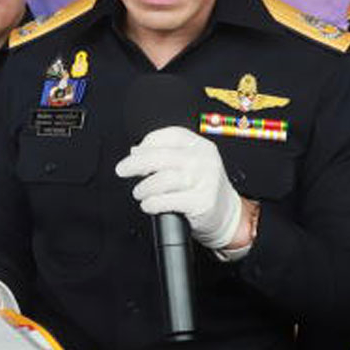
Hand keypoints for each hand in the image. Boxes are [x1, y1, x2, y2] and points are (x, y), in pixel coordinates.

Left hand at [115, 126, 247, 250]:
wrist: (226, 213)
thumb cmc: (202, 187)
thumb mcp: (190, 163)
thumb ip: (165, 154)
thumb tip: (136, 151)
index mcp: (199, 146)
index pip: (169, 135)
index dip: (146, 143)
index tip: (134, 154)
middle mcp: (204, 160)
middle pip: (161, 157)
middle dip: (135, 164)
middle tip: (122, 170)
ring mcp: (205, 181)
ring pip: (162, 180)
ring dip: (144, 188)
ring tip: (140, 193)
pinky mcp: (201, 202)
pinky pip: (167, 201)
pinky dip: (152, 204)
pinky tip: (149, 205)